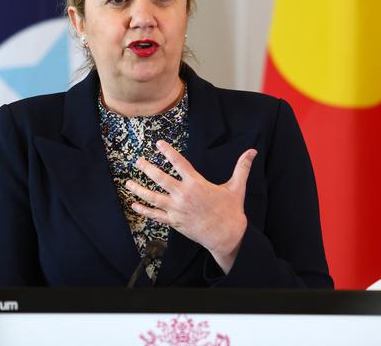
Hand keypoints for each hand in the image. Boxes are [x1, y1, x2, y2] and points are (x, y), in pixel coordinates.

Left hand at [125, 140, 256, 273]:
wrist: (227, 236)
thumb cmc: (231, 210)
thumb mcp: (236, 187)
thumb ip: (242, 168)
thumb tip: (253, 151)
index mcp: (196, 184)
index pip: (179, 163)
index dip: (168, 151)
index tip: (158, 143)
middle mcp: (184, 195)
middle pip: (160, 179)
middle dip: (147, 168)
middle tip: (137, 161)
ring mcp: (177, 209)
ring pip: (153, 198)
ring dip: (139, 189)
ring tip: (127, 182)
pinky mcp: (174, 222)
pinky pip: (156, 215)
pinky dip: (144, 210)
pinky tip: (134, 205)